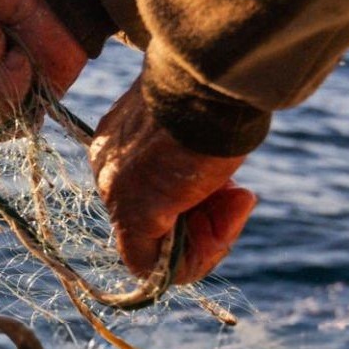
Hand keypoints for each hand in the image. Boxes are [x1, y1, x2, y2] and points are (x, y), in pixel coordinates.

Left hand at [90, 79, 257, 282]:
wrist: (210, 79)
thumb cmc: (212, 93)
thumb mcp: (199, 122)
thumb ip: (193, 155)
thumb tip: (218, 188)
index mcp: (120, 139)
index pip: (150, 189)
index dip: (197, 198)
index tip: (231, 185)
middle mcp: (110, 165)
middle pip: (155, 219)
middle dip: (206, 218)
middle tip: (238, 197)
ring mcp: (118, 191)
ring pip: (158, 247)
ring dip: (211, 235)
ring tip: (238, 200)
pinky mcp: (134, 214)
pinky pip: (154, 269)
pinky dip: (197, 261)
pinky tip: (228, 226)